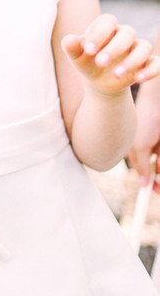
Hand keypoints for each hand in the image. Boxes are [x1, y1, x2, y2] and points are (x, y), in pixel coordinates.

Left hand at [61, 13, 159, 95]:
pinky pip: (156, 62)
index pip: (107, 21)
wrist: (98, 80)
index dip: (99, 33)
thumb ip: (71, 47)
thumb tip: (68, 40)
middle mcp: (124, 34)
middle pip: (127, 33)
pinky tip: (138, 80)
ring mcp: (137, 47)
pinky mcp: (147, 63)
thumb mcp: (76, 56)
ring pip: (144, 46)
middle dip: (114, 48)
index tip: (88, 51)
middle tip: (100, 63)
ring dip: (131, 61)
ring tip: (116, 76)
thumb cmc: (86, 62)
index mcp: (106, 27)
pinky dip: (150, 70)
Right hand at [127, 74, 159, 191]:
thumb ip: (141, 166)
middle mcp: (150, 152)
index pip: (144, 176)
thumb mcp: (139, 146)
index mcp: (138, 154)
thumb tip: (143, 184)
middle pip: (158, 172)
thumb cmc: (145, 120)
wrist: (158, 102)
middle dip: (159, 175)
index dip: (150, 187)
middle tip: (159, 176)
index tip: (153, 192)